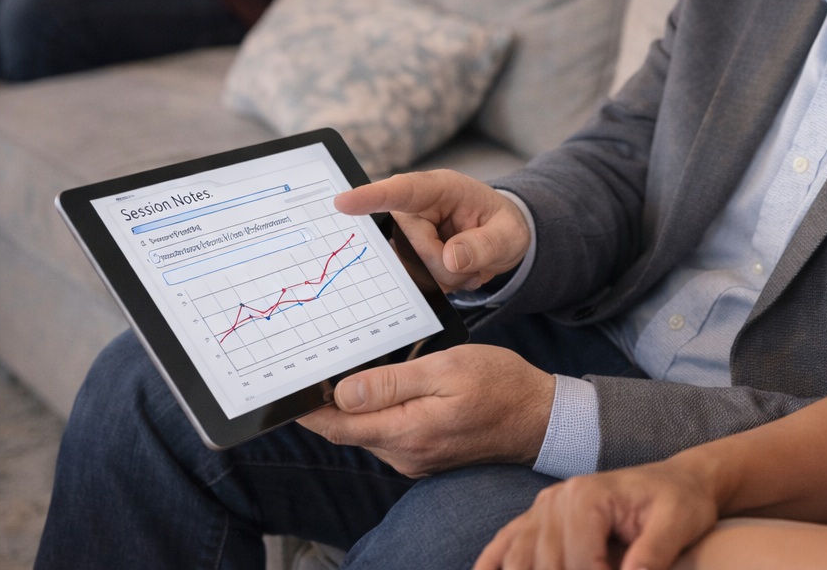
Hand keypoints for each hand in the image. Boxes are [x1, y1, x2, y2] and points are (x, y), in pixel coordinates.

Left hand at [297, 344, 555, 475]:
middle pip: (349, 430)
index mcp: (407, 431)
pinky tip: (383, 390)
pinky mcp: (427, 456)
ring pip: (368, 432)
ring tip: (344, 371)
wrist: (541, 418)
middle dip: (327, 404)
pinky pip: (389, 435)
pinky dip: (378, 414)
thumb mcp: (447, 370)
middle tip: (311, 366)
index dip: (308, 408)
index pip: (338, 426)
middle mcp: (406, 454)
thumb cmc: (500, 385)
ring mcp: (416, 459)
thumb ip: (392, 383)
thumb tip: (343, 393)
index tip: (284, 388)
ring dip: (354, 408)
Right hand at [335, 170, 531, 291]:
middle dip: (445, 265)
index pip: (402, 191)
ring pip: (411, 271)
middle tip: (475, 264)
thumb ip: (486, 245)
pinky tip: (459, 274)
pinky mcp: (405, 256)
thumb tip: (450, 259)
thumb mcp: (510, 234)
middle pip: (411, 247)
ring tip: (469, 266)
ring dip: (445, 278)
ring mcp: (406, 235)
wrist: (501, 238)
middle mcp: (415, 209)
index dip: (371, 197)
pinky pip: (414, 283)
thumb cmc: (502, 225)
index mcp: (439, 189)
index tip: (343, 203)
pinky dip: (441, 285)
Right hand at [475, 458, 720, 569]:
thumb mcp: (678, 525)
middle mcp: (557, 498)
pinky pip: (505, 544)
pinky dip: (491, 565)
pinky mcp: (539, 520)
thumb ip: (654, 555)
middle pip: (543, 564)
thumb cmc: (680, 502)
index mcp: (587, 495)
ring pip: (518, 560)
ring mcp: (543, 508)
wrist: (677, 483)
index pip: (577, 563)